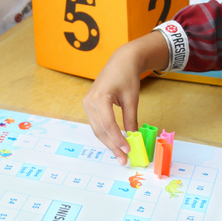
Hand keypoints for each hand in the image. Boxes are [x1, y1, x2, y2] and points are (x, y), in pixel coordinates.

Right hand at [83, 32, 168, 163]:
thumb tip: (133, 138)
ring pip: (97, 129)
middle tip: (123, 159)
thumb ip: (131, 120)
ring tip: (120, 155)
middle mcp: (89, 102)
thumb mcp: (131, 99)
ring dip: (108, 142)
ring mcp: (87, 104)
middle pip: (101, 130)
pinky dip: (106, 134)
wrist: (121, 61)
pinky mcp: (89, 105)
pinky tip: (114, 142)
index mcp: (99, 98)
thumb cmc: (127, 76)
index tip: (128, 150)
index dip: (118, 139)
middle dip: (112, 146)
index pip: (108, 125)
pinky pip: (97, 124)